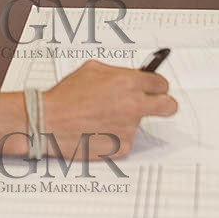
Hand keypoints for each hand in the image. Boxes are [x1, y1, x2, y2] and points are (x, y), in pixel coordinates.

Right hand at [39, 60, 177, 159]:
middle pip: (169, 107)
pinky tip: (98, 130)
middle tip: (157, 105)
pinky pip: (126, 140)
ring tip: (101, 117)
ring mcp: (129, 128)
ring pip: (139, 123)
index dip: (157, 86)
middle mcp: (133, 105)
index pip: (161, 84)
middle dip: (165, 104)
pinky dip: (115, 136)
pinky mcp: (122, 147)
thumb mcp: (91, 70)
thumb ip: (117, 73)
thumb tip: (131, 76)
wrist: (49, 122)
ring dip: (126, 120)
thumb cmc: (65, 97)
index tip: (155, 89)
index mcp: (128, 82)